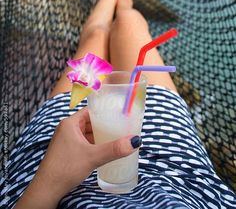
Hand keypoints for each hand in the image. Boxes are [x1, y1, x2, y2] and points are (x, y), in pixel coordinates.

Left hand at [14, 107, 141, 208]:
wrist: (47, 189)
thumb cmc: (65, 168)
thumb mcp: (92, 157)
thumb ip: (114, 149)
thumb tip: (134, 141)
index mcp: (70, 123)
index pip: (91, 111)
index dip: (105, 112)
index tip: (119, 115)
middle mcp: (67, 129)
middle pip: (90, 122)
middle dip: (105, 126)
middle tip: (121, 128)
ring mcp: (66, 141)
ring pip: (88, 134)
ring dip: (100, 137)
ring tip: (116, 139)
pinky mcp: (67, 151)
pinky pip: (84, 143)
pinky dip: (94, 145)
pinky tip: (104, 151)